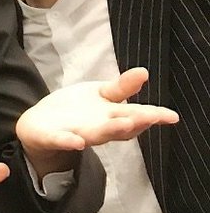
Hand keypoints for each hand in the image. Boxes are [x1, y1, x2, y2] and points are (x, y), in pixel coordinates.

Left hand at [17, 68, 178, 171]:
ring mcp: (76, 133)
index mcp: (112, 116)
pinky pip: (61, 140)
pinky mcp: (53, 137)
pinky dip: (68, 141)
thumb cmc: (76, 110)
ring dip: (110, 130)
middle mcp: (99, 128)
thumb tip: (144, 71)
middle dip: (135, 122)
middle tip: (151, 117)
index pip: (136, 116)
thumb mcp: (100, 94)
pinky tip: (76, 142)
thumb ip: (121, 87)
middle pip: (120, 127)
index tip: (172, 116)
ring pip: (96, 134)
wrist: (40, 125)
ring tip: (124, 124)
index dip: (154, 116)